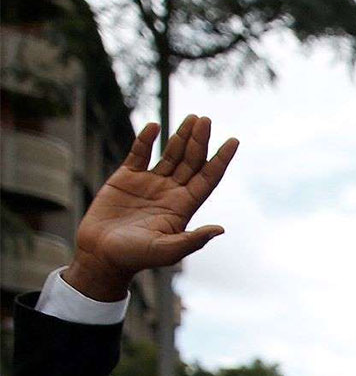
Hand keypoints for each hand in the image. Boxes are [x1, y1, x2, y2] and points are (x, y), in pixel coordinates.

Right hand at [66, 117, 238, 300]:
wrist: (101, 254)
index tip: (234, 140)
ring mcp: (149, 183)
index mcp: (183, 207)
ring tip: (193, 118)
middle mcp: (170, 192)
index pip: (207, 178)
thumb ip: (192, 239)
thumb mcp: (167, 251)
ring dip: (181, 136)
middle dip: (200, 141)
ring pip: (170, 154)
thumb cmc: (135, 257)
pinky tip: (155, 126)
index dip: (221, 160)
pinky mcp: (126, 178)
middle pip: (191, 161)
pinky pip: (139, 153)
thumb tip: (220, 229)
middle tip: (206, 120)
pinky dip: (146, 139)